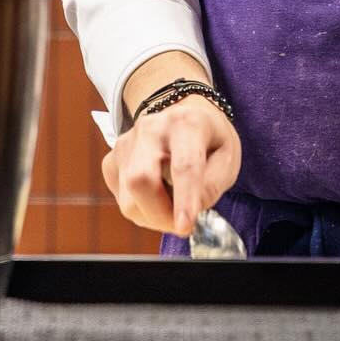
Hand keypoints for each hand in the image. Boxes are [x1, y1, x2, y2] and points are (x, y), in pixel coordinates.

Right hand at [103, 98, 241, 236]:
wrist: (182, 114)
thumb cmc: (208, 138)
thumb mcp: (228, 155)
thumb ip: (213, 185)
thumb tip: (188, 213)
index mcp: (186, 123)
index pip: (183, 165)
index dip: (184, 199)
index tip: (185, 226)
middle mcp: (150, 129)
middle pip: (141, 180)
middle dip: (160, 215)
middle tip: (181, 224)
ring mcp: (126, 144)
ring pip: (129, 199)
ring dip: (153, 217)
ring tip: (172, 204)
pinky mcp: (111, 161)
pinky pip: (121, 200)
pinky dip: (141, 210)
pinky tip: (155, 195)